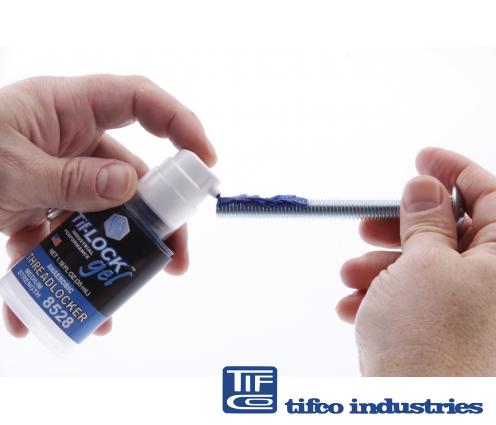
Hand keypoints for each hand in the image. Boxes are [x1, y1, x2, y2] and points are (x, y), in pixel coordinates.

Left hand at [0, 75, 216, 337]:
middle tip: (172, 261)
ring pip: (99, 217)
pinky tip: (37, 312)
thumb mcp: (9, 169)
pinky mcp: (34, 207)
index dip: (181, 124)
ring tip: (107, 306)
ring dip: (105, 260)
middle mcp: (68, 140)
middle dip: (154, 222)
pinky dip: (53, 273)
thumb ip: (71, 179)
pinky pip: (57, 239)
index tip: (206, 162)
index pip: (140, 102)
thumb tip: (131, 187)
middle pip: (132, 177)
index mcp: (67, 109)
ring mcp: (54, 176)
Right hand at [337, 148, 495, 375]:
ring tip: (352, 274)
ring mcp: (464, 307)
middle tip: (371, 221)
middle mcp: (490, 282)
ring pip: (421, 265)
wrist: (418, 411)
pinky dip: (380, 295)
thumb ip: (426, 219)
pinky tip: (354, 304)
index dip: (453, 169)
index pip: (489, 194)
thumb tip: (425, 187)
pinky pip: (410, 297)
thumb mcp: (424, 264)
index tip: (423, 157)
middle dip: (401, 226)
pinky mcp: (439, 329)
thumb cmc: (432, 345)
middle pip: (447, 231)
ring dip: (380, 265)